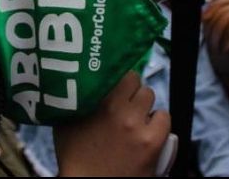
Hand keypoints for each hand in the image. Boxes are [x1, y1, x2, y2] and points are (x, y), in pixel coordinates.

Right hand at [54, 71, 170, 176]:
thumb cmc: (75, 157)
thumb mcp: (65, 122)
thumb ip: (75, 99)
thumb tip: (83, 81)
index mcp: (95, 100)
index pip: (117, 71)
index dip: (118, 78)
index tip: (116, 87)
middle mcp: (116, 108)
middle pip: (135, 80)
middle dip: (130, 90)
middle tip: (125, 103)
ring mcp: (136, 124)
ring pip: (150, 95)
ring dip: (143, 104)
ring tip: (136, 117)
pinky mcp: (152, 141)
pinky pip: (164, 117)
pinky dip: (158, 122)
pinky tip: (149, 130)